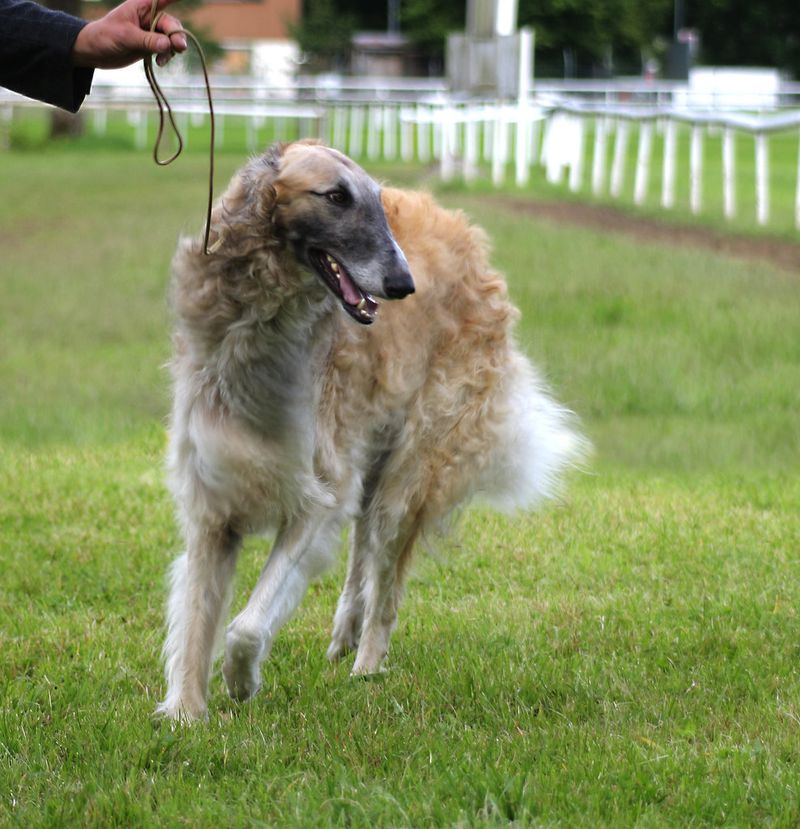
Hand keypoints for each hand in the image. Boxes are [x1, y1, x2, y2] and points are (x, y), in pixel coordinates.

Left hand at [72, 0, 187, 69]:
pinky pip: (166, 50)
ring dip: (172, 50)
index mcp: (143, 6)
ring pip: (171, 39)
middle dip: (177, 36)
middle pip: (172, 25)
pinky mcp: (152, 46)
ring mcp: (152, 32)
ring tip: (161, 60)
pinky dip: (166, 56)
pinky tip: (159, 62)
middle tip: (179, 48)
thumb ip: (147, 40)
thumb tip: (168, 45)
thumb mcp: (126, 36)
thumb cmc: (105, 36)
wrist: (96, 52)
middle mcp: (150, 17)